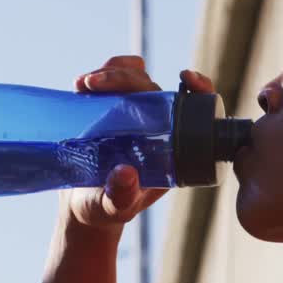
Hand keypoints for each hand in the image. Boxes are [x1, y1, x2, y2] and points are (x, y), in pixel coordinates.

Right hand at [59, 56, 216, 230]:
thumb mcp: (114, 208)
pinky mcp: (114, 108)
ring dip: (113, 73)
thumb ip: (121, 197)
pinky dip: (103, 74)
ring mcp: (136, 115)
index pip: (199, 113)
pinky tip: (83, 84)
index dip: (200, 90)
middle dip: (127, 79)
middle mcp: (159, 128)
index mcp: (174, 150)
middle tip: (93, 86)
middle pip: (156, 89)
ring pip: (136, 79)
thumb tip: (126, 173)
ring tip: (83, 86)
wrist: (81, 203)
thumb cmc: (105, 208)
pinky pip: (117, 81)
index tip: (185, 78)